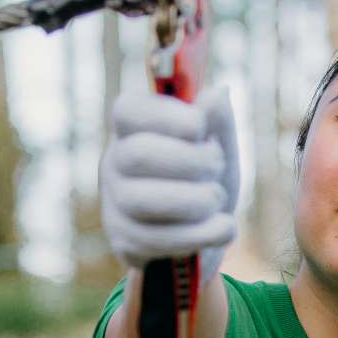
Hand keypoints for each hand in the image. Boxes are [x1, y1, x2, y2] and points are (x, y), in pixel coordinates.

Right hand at [99, 86, 238, 282]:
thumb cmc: (204, 180)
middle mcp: (114, 163)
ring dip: (196, 199)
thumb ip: (218, 122)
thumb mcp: (218, 147)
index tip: (201, 127)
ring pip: (143, 200)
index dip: (168, 116)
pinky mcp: (125, 243)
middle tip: (216, 165)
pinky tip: (223, 226)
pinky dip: (201, 233)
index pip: (128, 111)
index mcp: (132, 129)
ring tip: (217, 198)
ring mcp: (114, 205)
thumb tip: (217, 94)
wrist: (199, 238)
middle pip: (136, 155)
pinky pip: (158, 240)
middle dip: (189, 160)